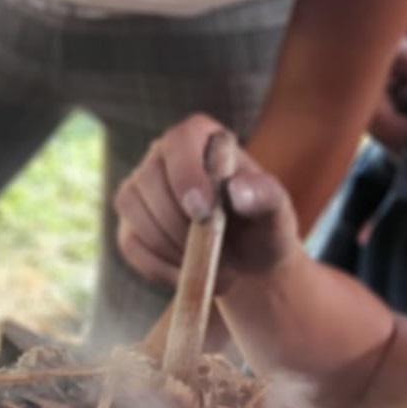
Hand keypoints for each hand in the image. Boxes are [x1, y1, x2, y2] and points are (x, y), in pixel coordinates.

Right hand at [114, 117, 300, 288]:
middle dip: (178, 221)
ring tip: (205, 259)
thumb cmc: (262, 228)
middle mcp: (162, 155)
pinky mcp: (129, 224)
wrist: (246, 264)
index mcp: (200, 137)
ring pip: (133, 210)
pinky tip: (186, 270)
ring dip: (169, 245)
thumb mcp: (276, 212)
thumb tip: (238, 191)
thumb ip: (265, 196)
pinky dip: (159, 266)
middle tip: (214, 247)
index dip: (186, 175)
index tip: (203, 212)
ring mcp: (140, 188)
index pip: (179, 141)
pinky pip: (130, 244)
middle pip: (149, 178)